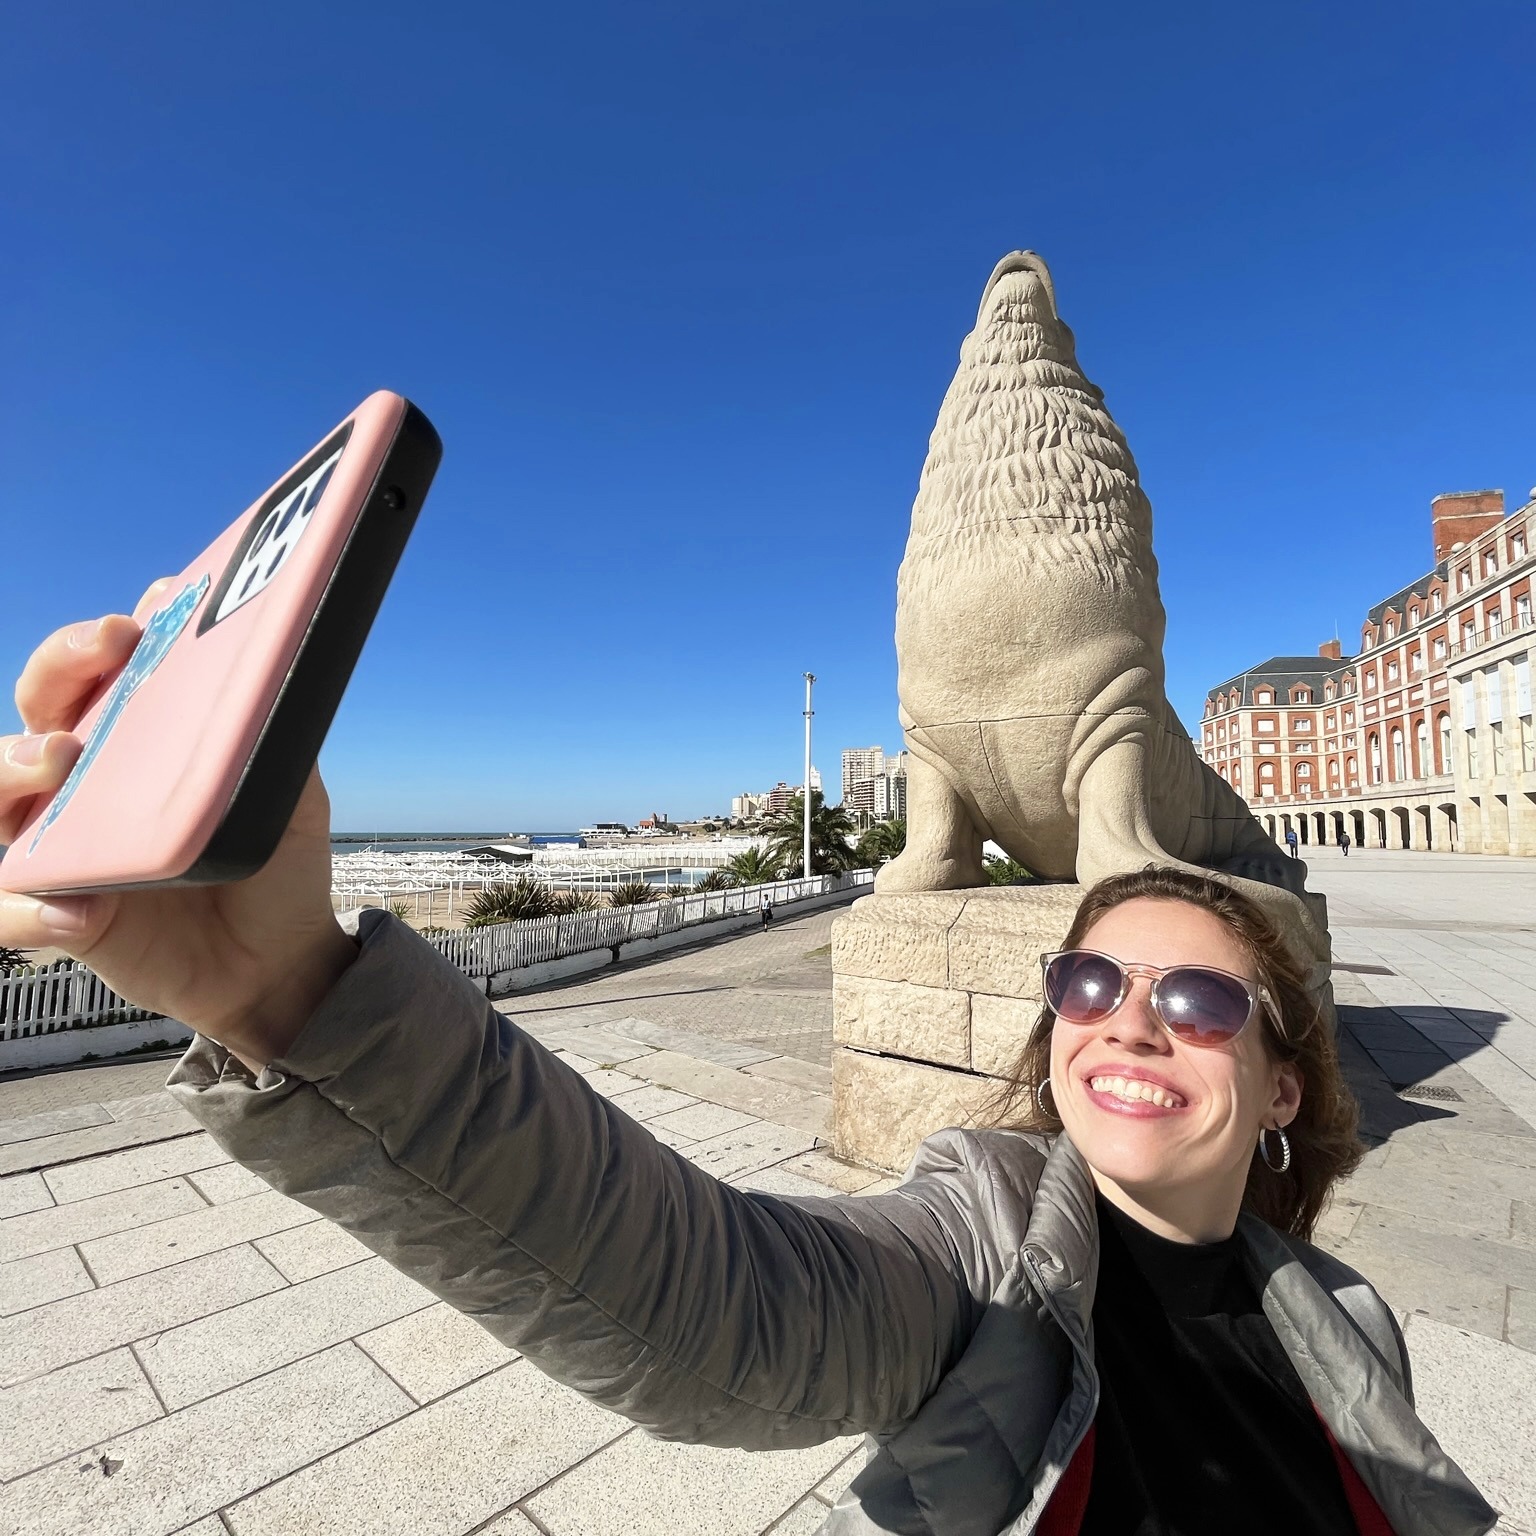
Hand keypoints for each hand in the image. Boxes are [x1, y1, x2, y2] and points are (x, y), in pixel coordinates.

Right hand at [0, 579, 358, 1068]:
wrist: (280, 961)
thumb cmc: (276, 866)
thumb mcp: (292, 799)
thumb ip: (276, 744)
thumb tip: (279, 674)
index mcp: (138, 740)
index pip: (98, 673)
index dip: (101, 640)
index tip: (133, 622)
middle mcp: (87, 782)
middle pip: (39, 709)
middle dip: (57, 669)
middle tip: (98, 656)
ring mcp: (65, 844)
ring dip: (11, 767)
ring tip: (57, 763)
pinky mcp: (57, 913)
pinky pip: (11, 906)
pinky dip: (29, 908)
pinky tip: (75, 910)